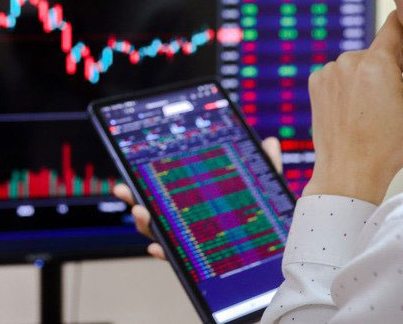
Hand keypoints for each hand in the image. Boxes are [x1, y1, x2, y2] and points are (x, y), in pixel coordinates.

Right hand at [113, 136, 283, 260]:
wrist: (280, 253)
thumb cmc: (267, 219)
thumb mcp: (265, 189)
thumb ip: (266, 165)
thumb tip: (271, 141)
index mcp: (199, 202)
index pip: (168, 191)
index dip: (146, 184)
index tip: (129, 176)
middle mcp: (190, 223)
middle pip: (156, 212)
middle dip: (134, 200)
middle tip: (123, 189)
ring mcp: (193, 242)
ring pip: (160, 234)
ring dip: (145, 224)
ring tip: (141, 213)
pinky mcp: (201, 261)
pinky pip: (177, 260)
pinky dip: (164, 254)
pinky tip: (158, 249)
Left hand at [302, 11, 402, 203]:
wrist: (348, 174)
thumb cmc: (387, 145)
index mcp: (374, 63)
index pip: (397, 25)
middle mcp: (347, 60)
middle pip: (381, 51)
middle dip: (396, 68)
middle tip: (402, 102)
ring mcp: (328, 71)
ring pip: (362, 64)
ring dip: (373, 78)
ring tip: (378, 112)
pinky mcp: (316, 83)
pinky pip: (343, 75)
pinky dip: (353, 86)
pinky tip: (357, 111)